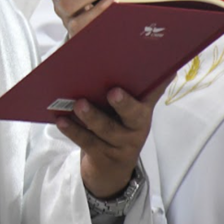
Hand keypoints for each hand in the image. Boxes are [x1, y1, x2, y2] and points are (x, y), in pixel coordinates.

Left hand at [56, 80, 167, 198]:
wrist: (111, 170)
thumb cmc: (115, 127)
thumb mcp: (124, 110)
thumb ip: (124, 86)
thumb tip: (117, 53)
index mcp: (142, 109)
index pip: (153, 92)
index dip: (158, 82)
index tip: (162, 70)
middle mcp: (136, 127)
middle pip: (133, 114)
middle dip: (124, 103)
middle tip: (113, 92)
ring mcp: (121, 144)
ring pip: (107, 130)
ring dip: (92, 117)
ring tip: (79, 104)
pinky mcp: (104, 157)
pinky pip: (88, 143)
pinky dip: (73, 131)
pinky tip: (61, 120)